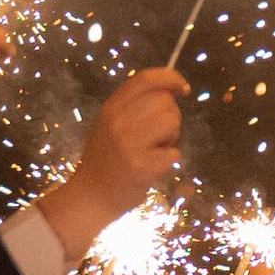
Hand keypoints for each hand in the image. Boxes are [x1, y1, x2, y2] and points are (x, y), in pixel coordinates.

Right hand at [41, 67, 189, 268]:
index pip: (146, 79)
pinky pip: (173, 154)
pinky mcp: (141, 166)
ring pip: (172, 123)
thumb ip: (134, 106)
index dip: (170, 78)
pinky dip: (168, 162)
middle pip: (165, 102)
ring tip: (155, 150)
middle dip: (171, 117)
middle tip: (159, 136)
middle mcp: (119, 120)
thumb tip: (169, 91)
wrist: (91, 196)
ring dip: (171, 138)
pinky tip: (152, 167)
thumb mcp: (110, 124)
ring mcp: (129, 143)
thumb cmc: (105, 160)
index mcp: (111, 107)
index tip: (183, 88)